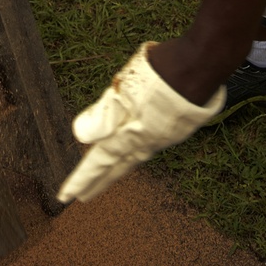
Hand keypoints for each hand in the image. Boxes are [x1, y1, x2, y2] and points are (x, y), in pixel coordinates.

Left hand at [56, 43, 225, 204]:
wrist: (200, 68)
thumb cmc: (158, 74)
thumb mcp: (124, 90)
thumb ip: (103, 115)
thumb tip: (79, 135)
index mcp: (129, 135)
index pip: (99, 161)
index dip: (82, 178)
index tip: (65, 195)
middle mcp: (145, 142)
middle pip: (117, 166)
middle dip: (99, 181)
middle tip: (83, 197)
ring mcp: (161, 137)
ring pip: (134, 158)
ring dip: (118, 168)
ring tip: (107, 176)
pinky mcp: (174, 129)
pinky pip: (148, 148)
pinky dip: (136, 154)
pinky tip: (135, 149)